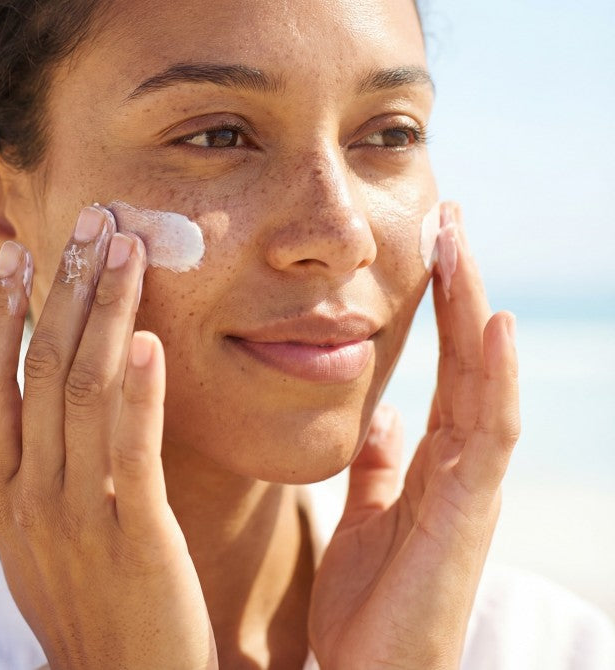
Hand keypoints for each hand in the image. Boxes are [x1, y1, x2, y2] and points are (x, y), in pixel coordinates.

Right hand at [0, 205, 216, 669]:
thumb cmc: (74, 610)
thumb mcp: (13, 545)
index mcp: (1, 489)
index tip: (18, 253)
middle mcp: (28, 494)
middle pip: (35, 369)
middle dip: (63, 288)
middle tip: (91, 219)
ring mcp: (76, 515)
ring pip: (80, 394)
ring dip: (104, 315)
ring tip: (129, 249)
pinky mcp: (135, 537)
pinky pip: (130, 453)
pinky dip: (138, 393)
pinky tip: (150, 341)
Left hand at [309, 203, 519, 668]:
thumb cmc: (369, 611)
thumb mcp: (365, 523)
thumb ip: (379, 471)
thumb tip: (386, 418)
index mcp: (432, 463)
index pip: (443, 366)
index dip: (440, 304)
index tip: (427, 241)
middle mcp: (459, 467)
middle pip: (468, 359)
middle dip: (460, 286)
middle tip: (447, 212)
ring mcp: (469, 490)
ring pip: (482, 381)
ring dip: (474, 309)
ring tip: (461, 241)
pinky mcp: (466, 517)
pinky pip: (486, 435)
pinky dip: (492, 378)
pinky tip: (491, 325)